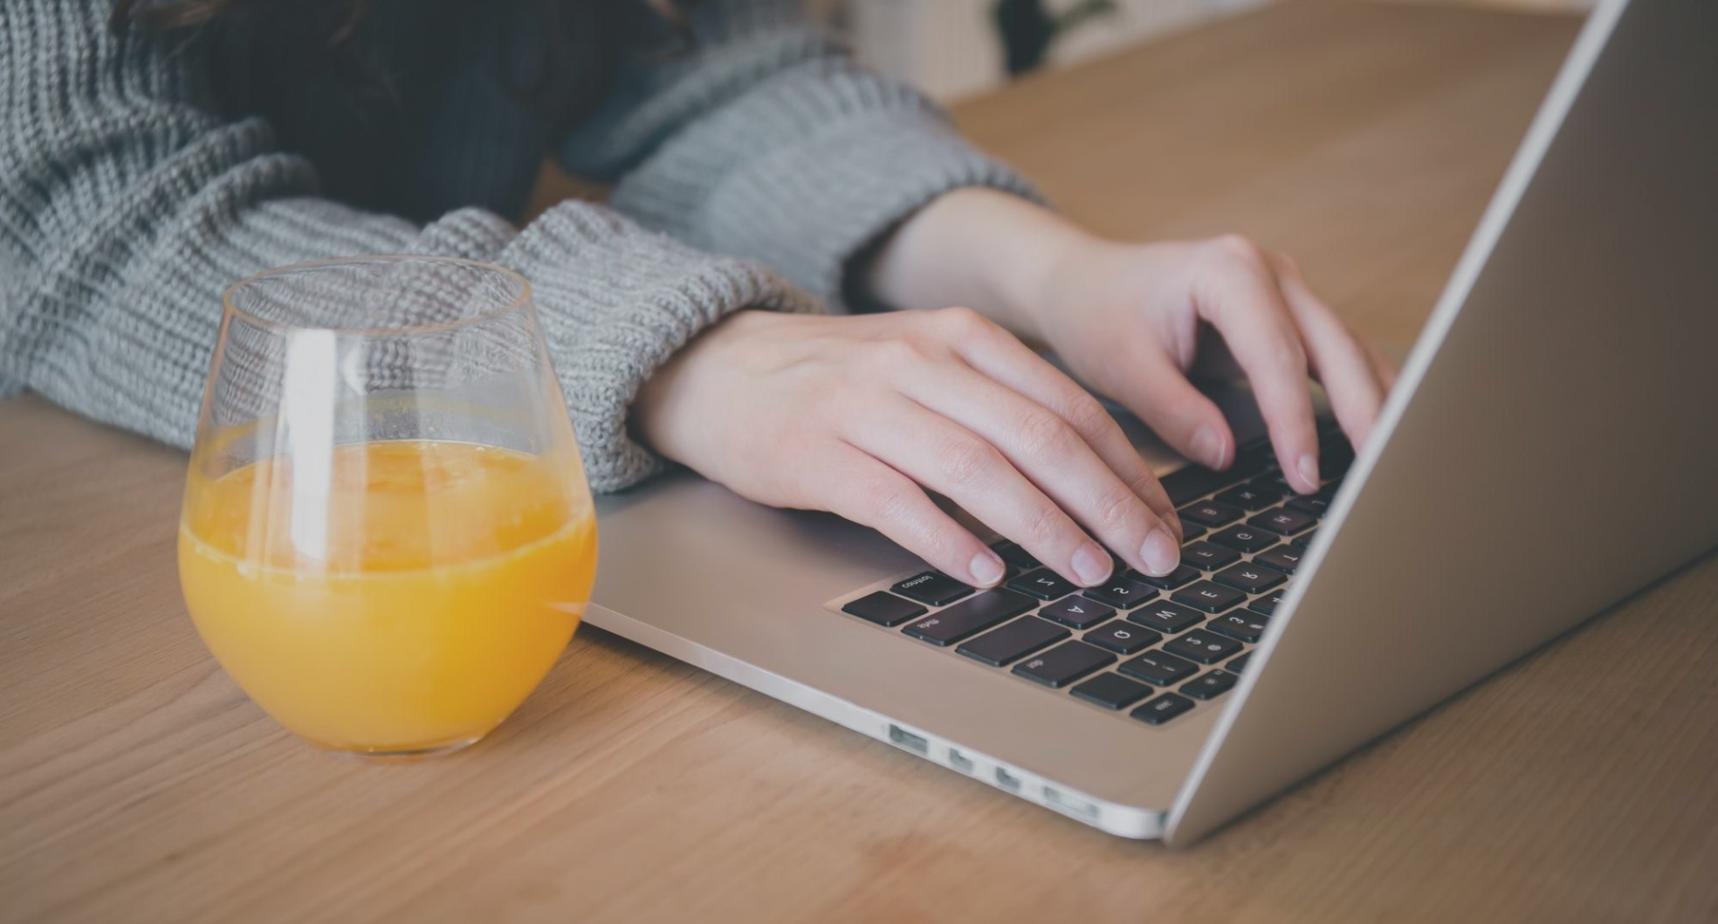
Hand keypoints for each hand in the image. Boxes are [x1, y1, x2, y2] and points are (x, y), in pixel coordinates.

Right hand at [634, 308, 1185, 587]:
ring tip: (1089, 573)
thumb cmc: (836, 378)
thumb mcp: (926, 363)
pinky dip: (948, 540)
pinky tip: (987, 572)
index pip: (1068, 406)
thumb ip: (998, 403)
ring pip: (977, 470)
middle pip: (1038, 438)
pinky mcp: (819, 454)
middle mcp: (921, 364)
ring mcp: (867, 406)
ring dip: (1045, 527)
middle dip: (1109, 504)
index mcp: (962, 338)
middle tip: (1154, 557)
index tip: (1165, 521)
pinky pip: (897, 501)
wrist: (719, 367)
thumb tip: (1094, 478)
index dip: (1128, 470)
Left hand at [867, 189, 1395, 491]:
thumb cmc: (1099, 315)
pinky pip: (1339, 355)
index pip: (1276, 354)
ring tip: (1397, 463)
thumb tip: (1225, 454)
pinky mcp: (1291, 315)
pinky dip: (1362, 393)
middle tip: (1381, 474)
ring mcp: (1288, 290)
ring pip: (1349, 348)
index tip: (1304, 475)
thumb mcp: (1122, 366)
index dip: (1294, 420)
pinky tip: (1383, 435)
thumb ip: (1173, 409)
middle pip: (1334, 345)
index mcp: (1227, 271)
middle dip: (1362, 412)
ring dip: (1376, 403)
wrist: (1086, 282)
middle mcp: (1270, 271)